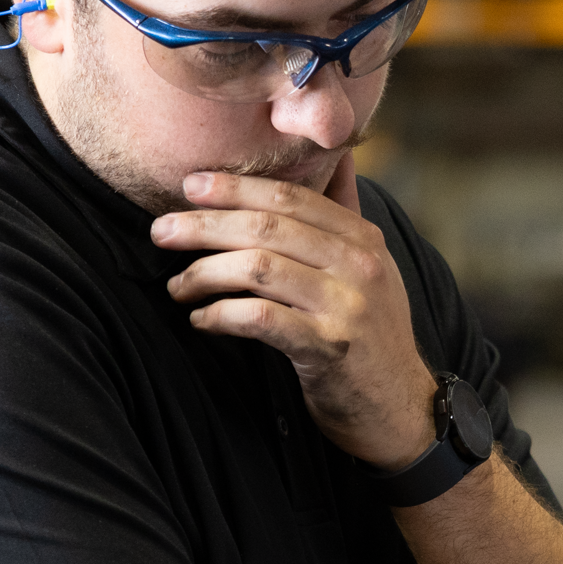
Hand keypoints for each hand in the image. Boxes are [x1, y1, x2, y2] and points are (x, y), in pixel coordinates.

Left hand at [153, 158, 433, 467]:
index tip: (190, 185)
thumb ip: (343, 217)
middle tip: (162, 231)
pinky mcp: (328, 348)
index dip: (236, 187)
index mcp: (363, 239)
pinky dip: (220, 315)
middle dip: (205, 225)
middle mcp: (358, 266)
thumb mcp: (370, 269)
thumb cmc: (370, 337)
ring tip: (178, 285)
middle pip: (268, 227)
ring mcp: (346, 306)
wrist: (400, 408)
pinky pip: (259, 318)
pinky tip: (201, 320)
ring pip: (258, 267)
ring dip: (205, 273)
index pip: (291, 197)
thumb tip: (334, 155)